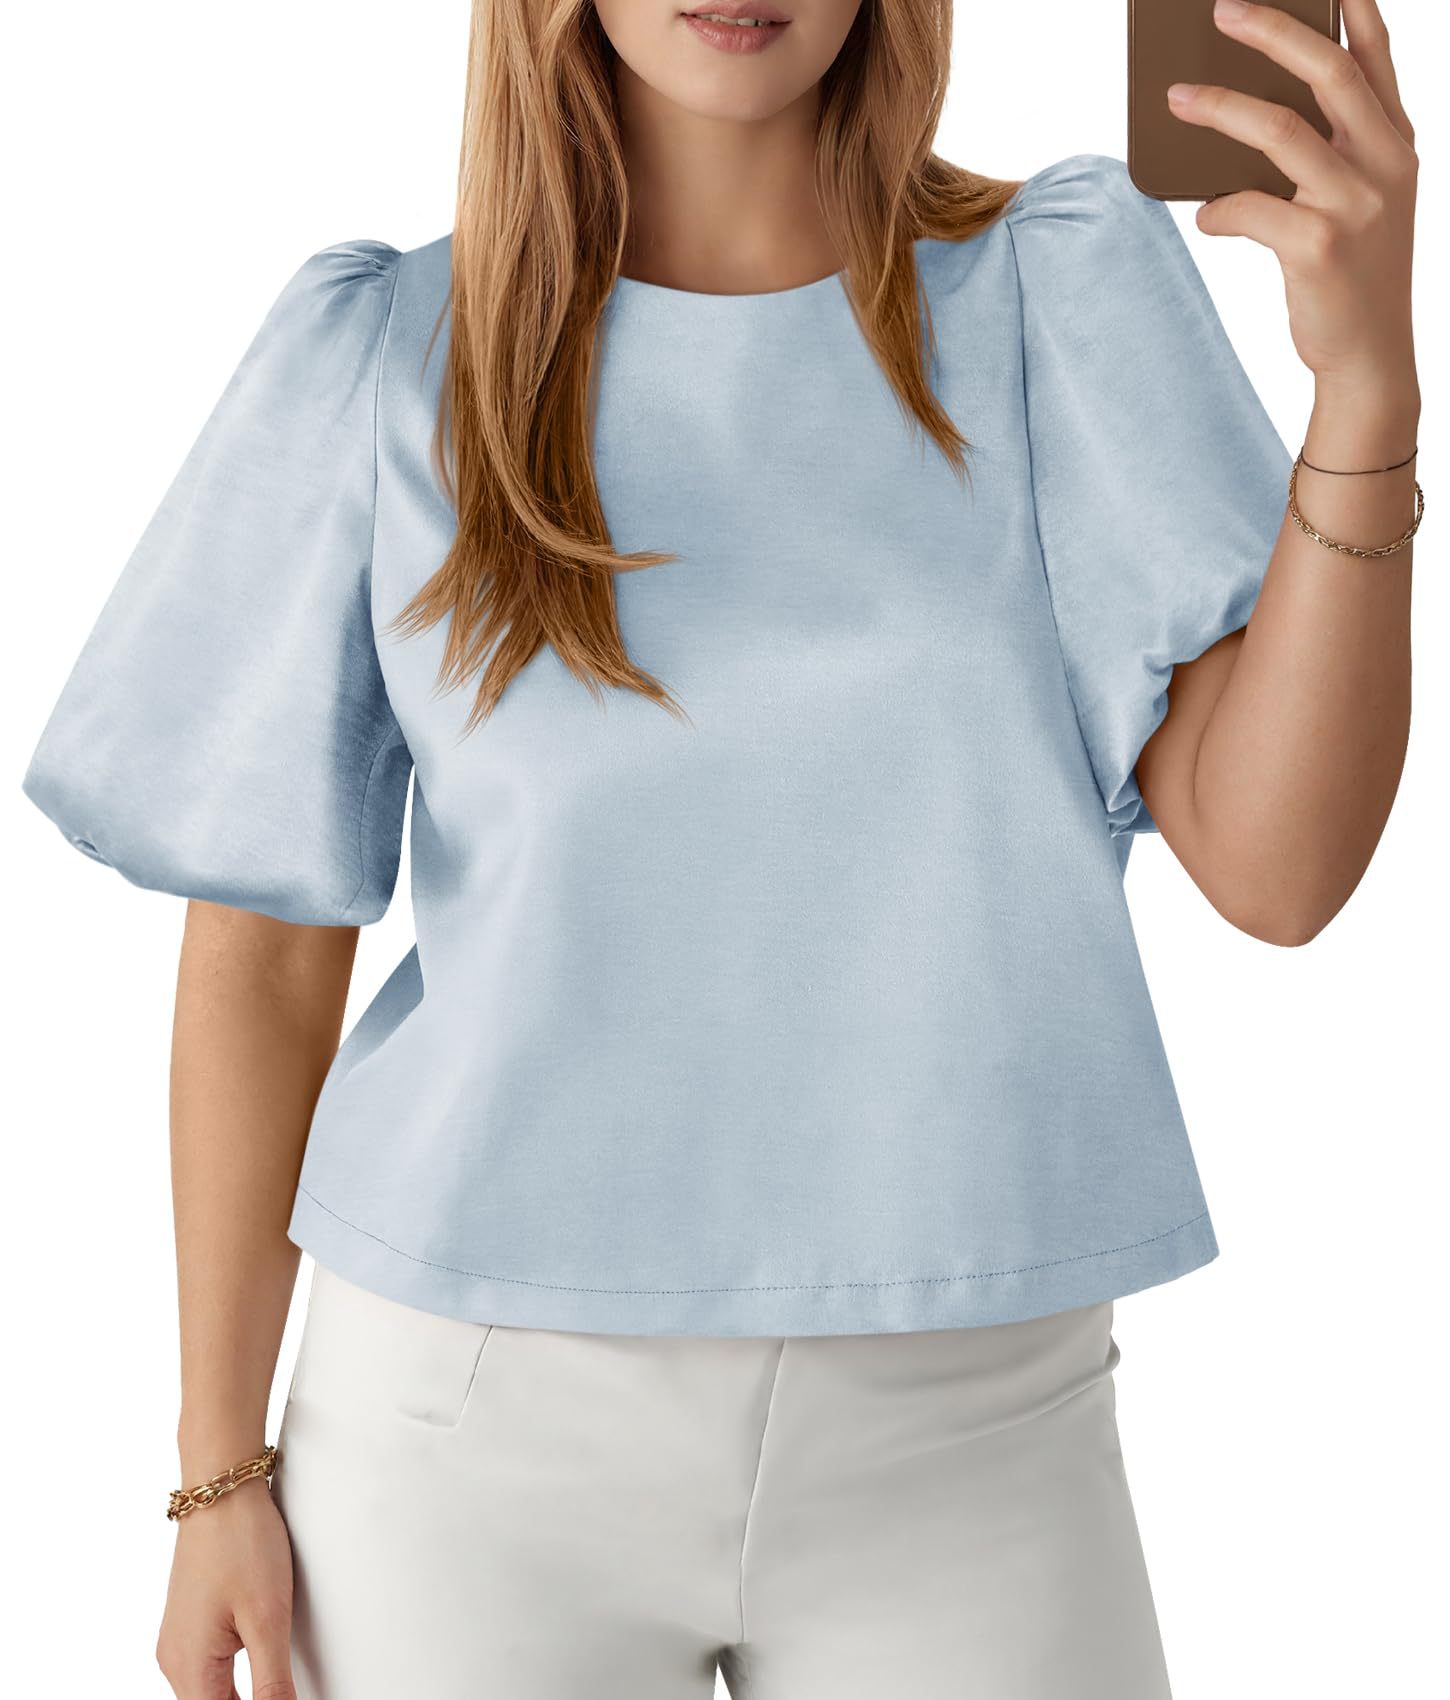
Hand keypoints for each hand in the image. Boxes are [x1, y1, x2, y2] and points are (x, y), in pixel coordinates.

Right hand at [155, 1480, 296, 1699]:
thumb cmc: (242, 1544)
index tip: (285, 1698)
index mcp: (189, 1668)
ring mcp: (181, 1640)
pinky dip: (235, 1680)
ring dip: (244, 1698)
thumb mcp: (267, 1618)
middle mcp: (176, 1660)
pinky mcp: (192, 1622)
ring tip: (280, 1686)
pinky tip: (264, 1671)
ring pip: (212, 1693)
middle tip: (285, 1689)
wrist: (221, 1488)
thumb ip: (273, 1682)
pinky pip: (211, 1668)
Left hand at [1166, 0, 1417, 401]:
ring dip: (1220, 109)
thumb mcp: (1359, 205)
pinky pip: (1250, 208)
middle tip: (1222, 10)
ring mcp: (1354, 203)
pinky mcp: (1319, 246)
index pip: (1375, 59)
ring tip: (1177, 98)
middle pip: (1325, 73)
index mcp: (1396, 145)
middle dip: (1271, 33)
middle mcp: (1383, 163)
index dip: (1350, 11)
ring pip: (1279, 131)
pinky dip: (1219, 209)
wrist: (1370, 356)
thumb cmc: (1353, 276)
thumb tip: (1244, 130)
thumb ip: (1324, 159)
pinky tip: (1204, 215)